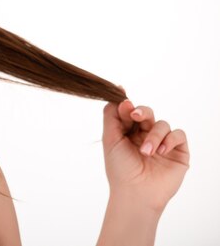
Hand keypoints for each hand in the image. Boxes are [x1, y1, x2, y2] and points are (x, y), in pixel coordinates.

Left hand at [102, 89, 189, 212]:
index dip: (127, 106)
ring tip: (146, 152)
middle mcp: (145, 135)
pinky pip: (178, 134)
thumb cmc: (120, 169)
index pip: (130, 112)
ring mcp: (162, 143)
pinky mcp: (178, 151)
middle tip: (136, 115)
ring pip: (162, 124)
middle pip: (147, 113)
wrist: (135, 193)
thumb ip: (111, 116)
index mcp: (128, 132)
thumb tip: (118, 94)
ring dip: (153, 135)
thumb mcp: (110, 140)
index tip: (124, 103)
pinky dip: (169, 139)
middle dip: (142, 112)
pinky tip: (160, 151)